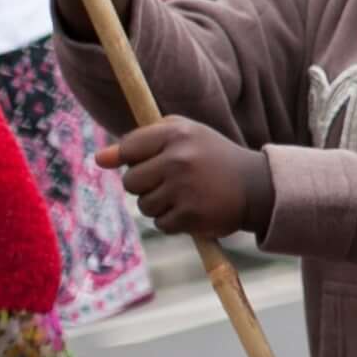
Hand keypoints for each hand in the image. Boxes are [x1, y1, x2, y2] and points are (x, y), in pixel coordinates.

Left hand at [99, 117, 275, 239]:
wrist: (258, 186)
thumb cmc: (212, 157)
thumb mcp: (184, 136)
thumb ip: (142, 141)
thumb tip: (98, 159)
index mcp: (177, 133)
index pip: (128, 148)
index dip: (133, 159)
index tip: (151, 162)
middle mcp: (179, 158)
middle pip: (130, 182)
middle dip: (146, 185)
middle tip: (175, 180)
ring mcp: (184, 188)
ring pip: (144, 205)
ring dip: (160, 205)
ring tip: (188, 195)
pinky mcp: (190, 214)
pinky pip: (160, 224)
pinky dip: (174, 221)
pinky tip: (195, 209)